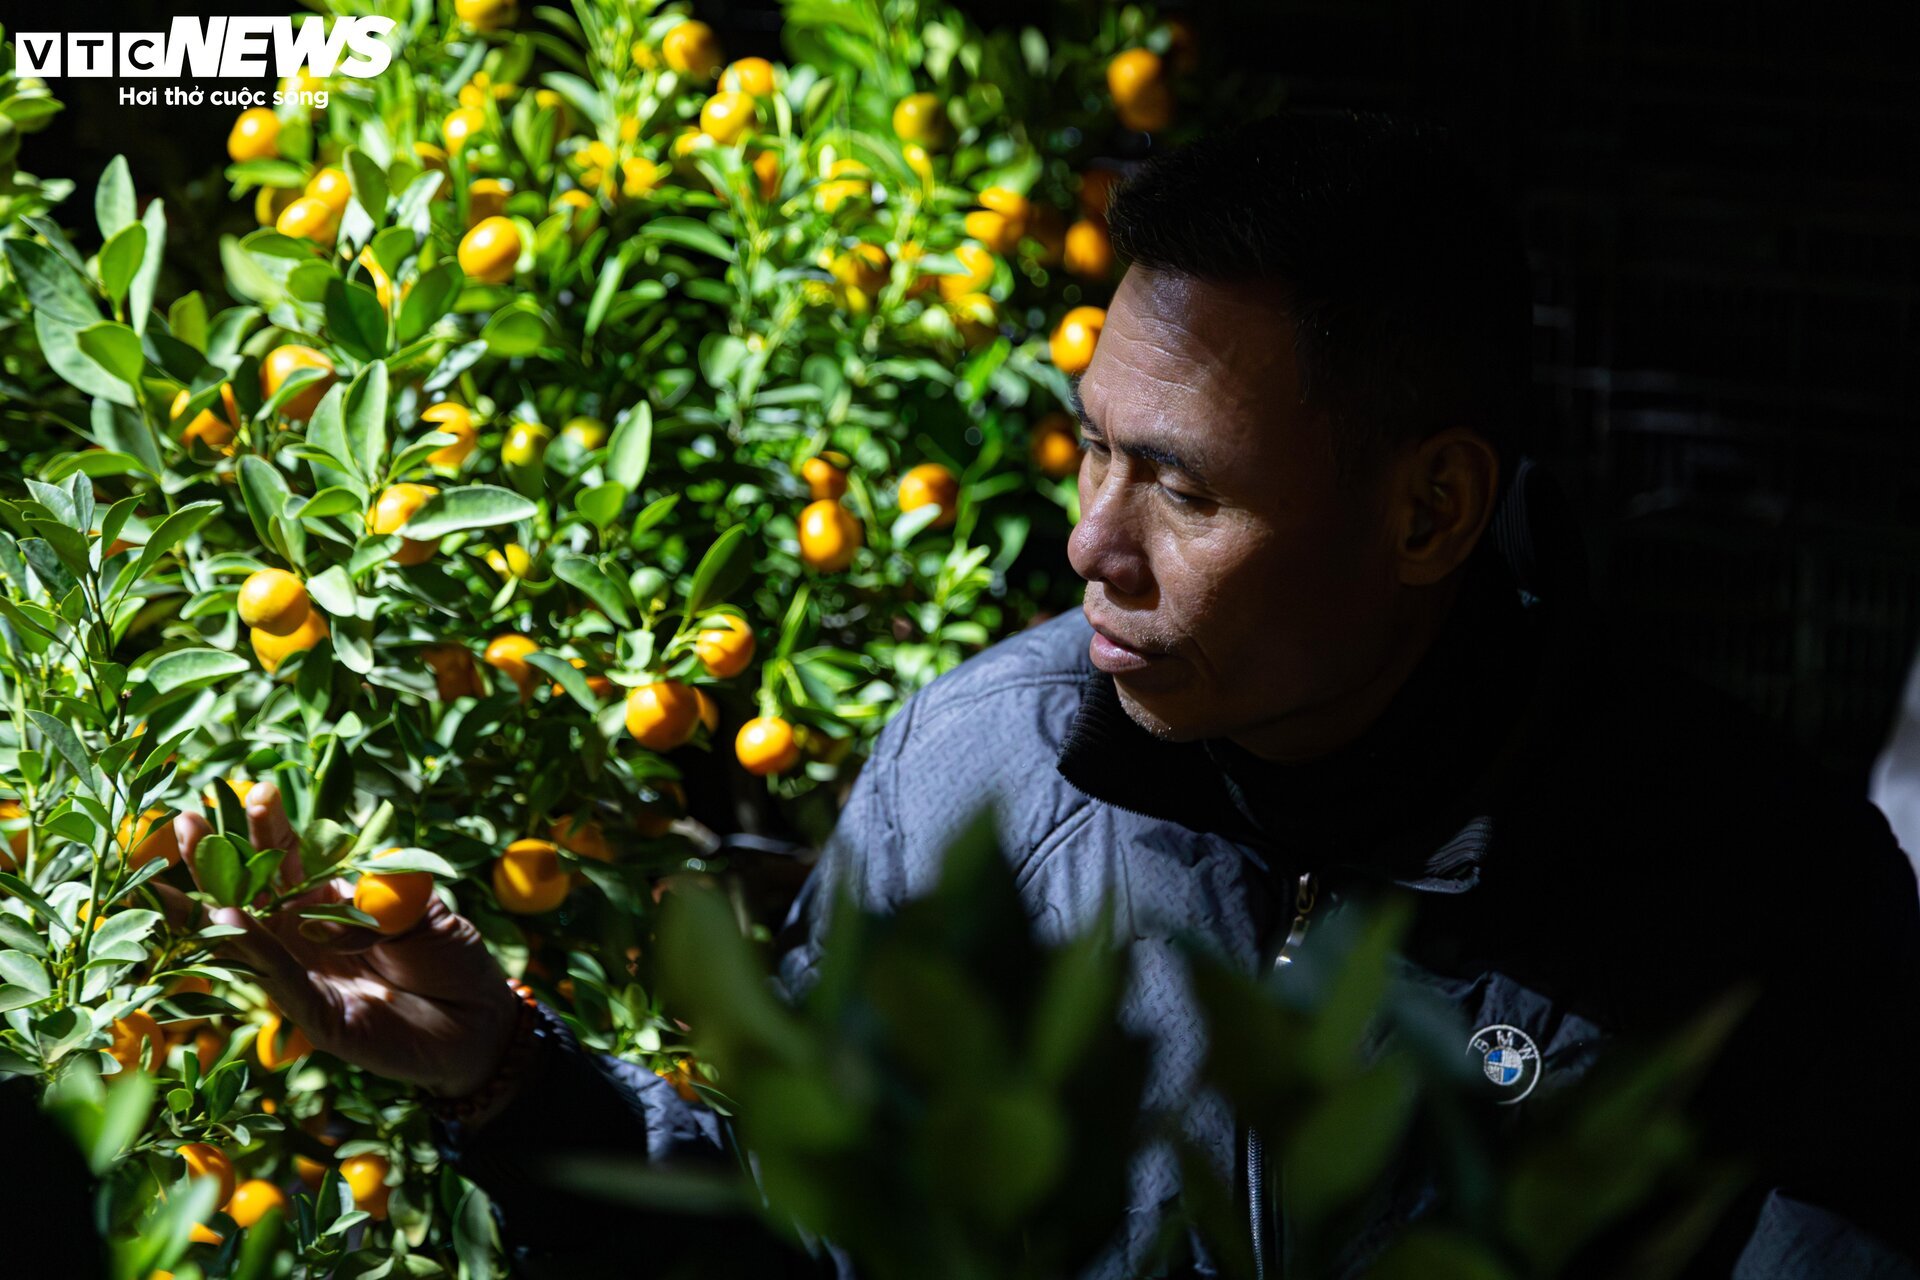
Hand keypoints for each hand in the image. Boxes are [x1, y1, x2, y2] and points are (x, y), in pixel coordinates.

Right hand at [172, 782, 522, 1099]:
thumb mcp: (429, 914)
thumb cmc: (453, 962)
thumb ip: (391, 896)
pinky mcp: (313, 1014)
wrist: (478, 1025)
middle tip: (187, 818)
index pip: (291, 861)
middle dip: (219, 858)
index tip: (255, 793)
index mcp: (333, 904)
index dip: (270, 830)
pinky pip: (277, 976)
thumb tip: (347, 883)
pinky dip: (252, 948)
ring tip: (174, 872)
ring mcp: (304, 975)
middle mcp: (307, 938)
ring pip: (246, 938)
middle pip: (253, 894)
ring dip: (212, 904)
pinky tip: (226, 918)